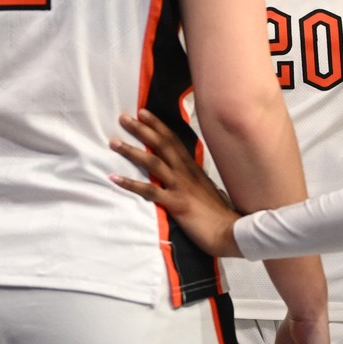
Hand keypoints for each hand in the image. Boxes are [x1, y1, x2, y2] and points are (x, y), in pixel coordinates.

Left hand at [109, 110, 243, 257]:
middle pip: (161, 144)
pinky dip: (130, 184)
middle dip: (142, 129)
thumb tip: (180, 173)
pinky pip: (149, 191)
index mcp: (192, 167)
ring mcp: (180, 186)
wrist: (229, 230)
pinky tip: (115, 178)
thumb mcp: (204, 187)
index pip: (173, 140)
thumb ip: (190, 177)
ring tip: (114, 142)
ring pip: (153, 162)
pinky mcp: (175, 203)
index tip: (143, 113)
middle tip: (123, 117)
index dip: (158, 125)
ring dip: (131, 151)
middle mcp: (185, 172)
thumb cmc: (216, 212)